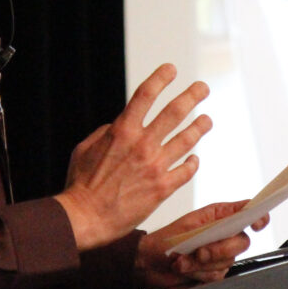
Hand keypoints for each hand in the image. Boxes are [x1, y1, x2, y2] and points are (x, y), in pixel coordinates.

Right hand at [55, 64, 211, 250]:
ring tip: (207, 120)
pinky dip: (193, 162)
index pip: (145, 95)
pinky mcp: (163, 188)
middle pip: (175, 111)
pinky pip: (186, 171)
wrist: (85, 218)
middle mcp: (142, 144)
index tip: (171, 70)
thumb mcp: (85, 148)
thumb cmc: (81, 185)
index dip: (160, 78)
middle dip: (193, 96)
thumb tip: (120, 125)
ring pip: (187, 138)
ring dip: (200, 126)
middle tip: (203, 88)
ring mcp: (155, 165)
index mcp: (122, 131)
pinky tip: (195, 158)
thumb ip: (106, 132)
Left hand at [135, 201, 270, 288]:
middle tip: (198, 252)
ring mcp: (220, 254)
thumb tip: (240, 212)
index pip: (248, 213)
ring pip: (227, 262)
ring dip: (201, 264)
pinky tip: (185, 268)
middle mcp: (224, 234)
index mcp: (220, 216)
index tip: (256, 224)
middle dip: (218, 250)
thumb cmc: (166, 239)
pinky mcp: (214, 272)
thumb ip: (217, 220)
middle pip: (242, 242)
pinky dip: (198, 274)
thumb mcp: (190, 225)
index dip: (259, 217)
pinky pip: (216, 276)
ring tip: (182, 260)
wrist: (149, 264)